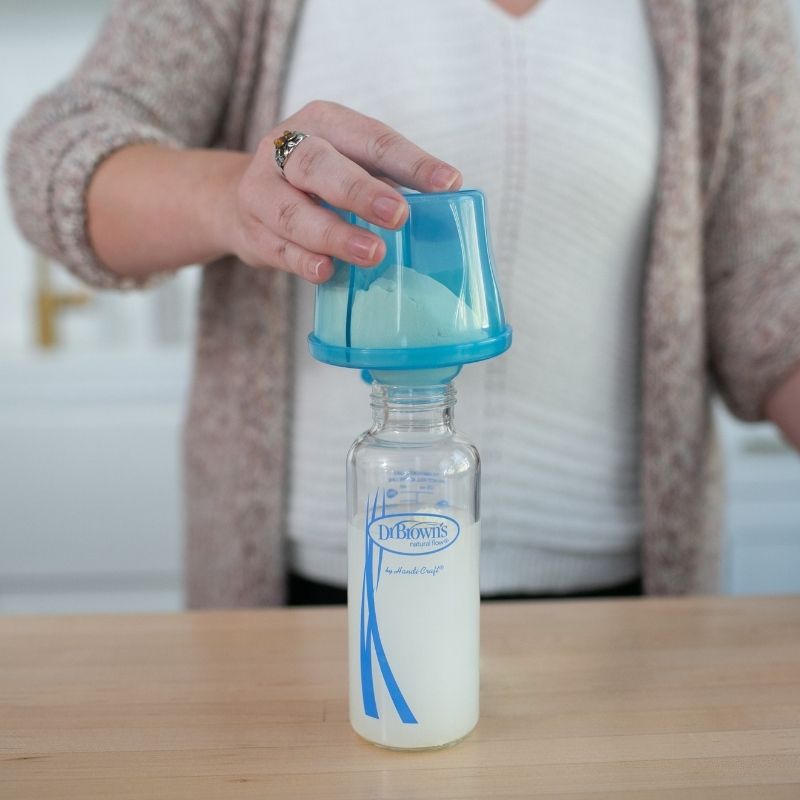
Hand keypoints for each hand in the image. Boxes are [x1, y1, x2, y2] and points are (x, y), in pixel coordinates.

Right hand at [225, 101, 462, 282]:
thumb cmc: (319, 181)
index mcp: (323, 123)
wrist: (243, 197)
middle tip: (398, 215)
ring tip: (372, 253)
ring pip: (293, 212)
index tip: (448, 183)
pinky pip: (277, 248)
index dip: (411, 162)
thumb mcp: (352, 163)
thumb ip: (390, 178)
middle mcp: (284, 148)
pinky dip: (302, 261)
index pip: (371, 139)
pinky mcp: (251, 231)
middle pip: (318, 166)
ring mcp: (261, 190)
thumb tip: (446, 200)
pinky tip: (326, 272)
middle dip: (360, 191)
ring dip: (335, 234)